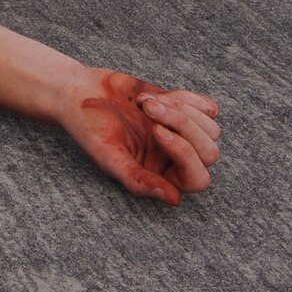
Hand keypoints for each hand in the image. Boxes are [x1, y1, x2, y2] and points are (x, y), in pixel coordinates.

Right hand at [58, 69, 220, 205]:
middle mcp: (177, 158)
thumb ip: (138, 180)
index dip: (184, 154)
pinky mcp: (185, 109)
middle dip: (182, 124)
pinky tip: (158, 95)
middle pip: (209, 152)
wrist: (80, 91)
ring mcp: (184, 133)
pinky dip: (188, 98)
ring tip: (145, 101)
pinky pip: (209, 108)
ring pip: (211, 129)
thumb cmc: (89, 127)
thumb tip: (174, 200)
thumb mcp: (108, 156)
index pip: (197, 179)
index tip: (156, 131)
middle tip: (147, 107)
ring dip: (180, 108)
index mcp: (162, 176)